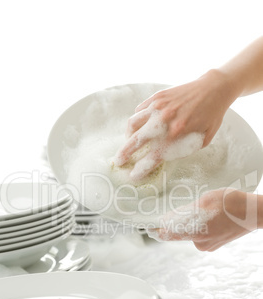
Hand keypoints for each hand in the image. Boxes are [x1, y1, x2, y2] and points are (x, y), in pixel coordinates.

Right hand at [115, 69, 232, 180]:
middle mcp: (164, 121)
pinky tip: (140, 125)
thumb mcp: (202, 140)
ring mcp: (158, 107)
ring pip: (133, 123)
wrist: (214, 88)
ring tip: (129, 141)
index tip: (133, 176)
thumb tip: (165, 156)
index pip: (152, 157)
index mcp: (176, 135)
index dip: (141, 169)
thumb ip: (184, 149)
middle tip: (119, 161)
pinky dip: (136, 120)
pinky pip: (139, 110)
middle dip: (124, 153)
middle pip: (136, 141)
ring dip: (128, 135)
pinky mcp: (157, 97)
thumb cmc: (211, 116)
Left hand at [147, 189, 258, 251]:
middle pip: (177, 232)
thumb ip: (184, 213)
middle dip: (175, 221)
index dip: (155, 229)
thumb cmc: (232, 204)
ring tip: (201, 209)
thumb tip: (167, 220)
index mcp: (195, 232)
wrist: (255, 213)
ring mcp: (208, 244)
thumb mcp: (205, 202)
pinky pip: (200, 234)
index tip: (146, 224)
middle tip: (177, 208)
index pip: (167, 234)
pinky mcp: (214, 244)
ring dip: (189, 222)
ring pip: (189, 232)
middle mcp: (200, 242)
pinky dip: (199, 225)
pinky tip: (209, 215)